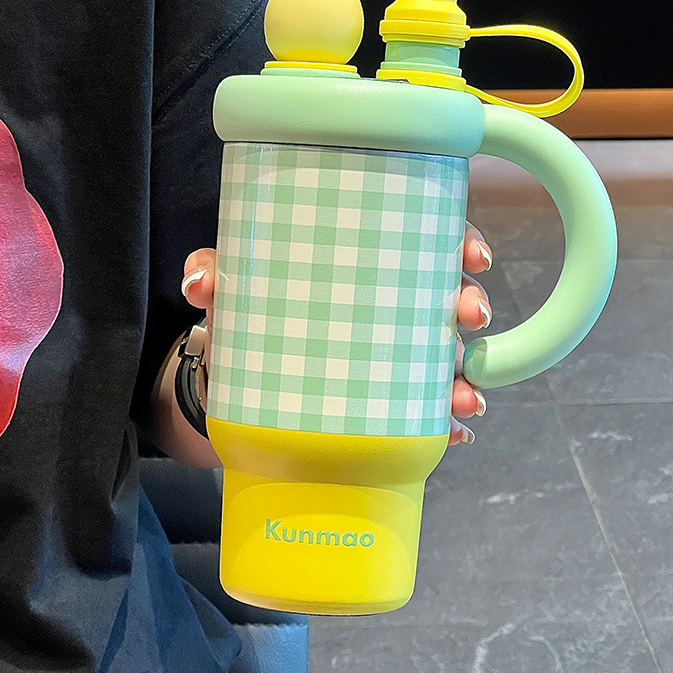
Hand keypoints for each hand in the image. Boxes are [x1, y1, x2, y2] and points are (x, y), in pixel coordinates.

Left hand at [181, 223, 492, 445]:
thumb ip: (216, 270)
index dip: (461, 240)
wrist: (237, 379)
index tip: (473, 255)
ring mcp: (391, 356)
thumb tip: (199, 283)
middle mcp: (390, 306)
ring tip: (464, 397)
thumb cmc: (249, 316)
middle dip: (469, 303)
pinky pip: (424, 410)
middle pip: (446, 296)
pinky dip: (442, 422)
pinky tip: (454, 433)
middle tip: (470, 316)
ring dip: (464, 376)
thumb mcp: (236, 287)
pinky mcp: (384, 400)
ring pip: (444, 357)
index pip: (426, 240)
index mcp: (367, 265)